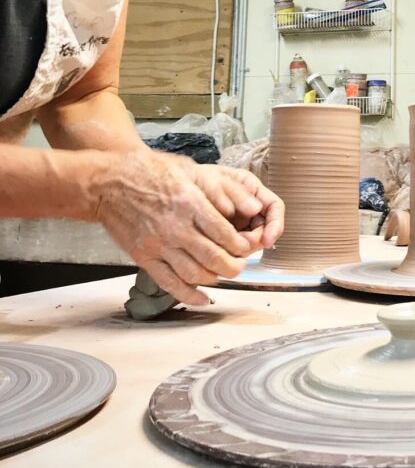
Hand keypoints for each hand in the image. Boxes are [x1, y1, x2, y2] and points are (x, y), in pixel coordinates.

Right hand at [92, 151, 283, 305]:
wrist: (108, 183)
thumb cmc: (148, 172)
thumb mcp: (187, 170)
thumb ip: (220, 189)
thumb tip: (252, 204)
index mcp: (189, 203)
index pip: (224, 233)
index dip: (241, 245)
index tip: (248, 247)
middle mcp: (176, 227)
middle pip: (214, 257)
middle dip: (234, 265)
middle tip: (241, 264)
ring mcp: (158, 245)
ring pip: (195, 273)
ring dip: (215, 279)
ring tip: (225, 275)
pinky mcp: (144, 257)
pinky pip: (169, 282)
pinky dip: (188, 294)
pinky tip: (202, 297)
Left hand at [190, 165, 283, 250]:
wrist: (173, 190)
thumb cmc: (195, 180)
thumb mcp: (216, 182)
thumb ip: (236, 194)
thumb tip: (256, 208)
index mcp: (252, 191)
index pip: (274, 207)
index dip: (275, 224)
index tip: (268, 239)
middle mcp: (249, 209)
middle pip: (264, 230)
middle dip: (255, 240)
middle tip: (239, 244)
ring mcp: (238, 224)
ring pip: (250, 243)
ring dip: (241, 249)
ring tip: (222, 245)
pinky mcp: (226, 238)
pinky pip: (234, 250)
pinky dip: (229, 253)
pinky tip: (216, 252)